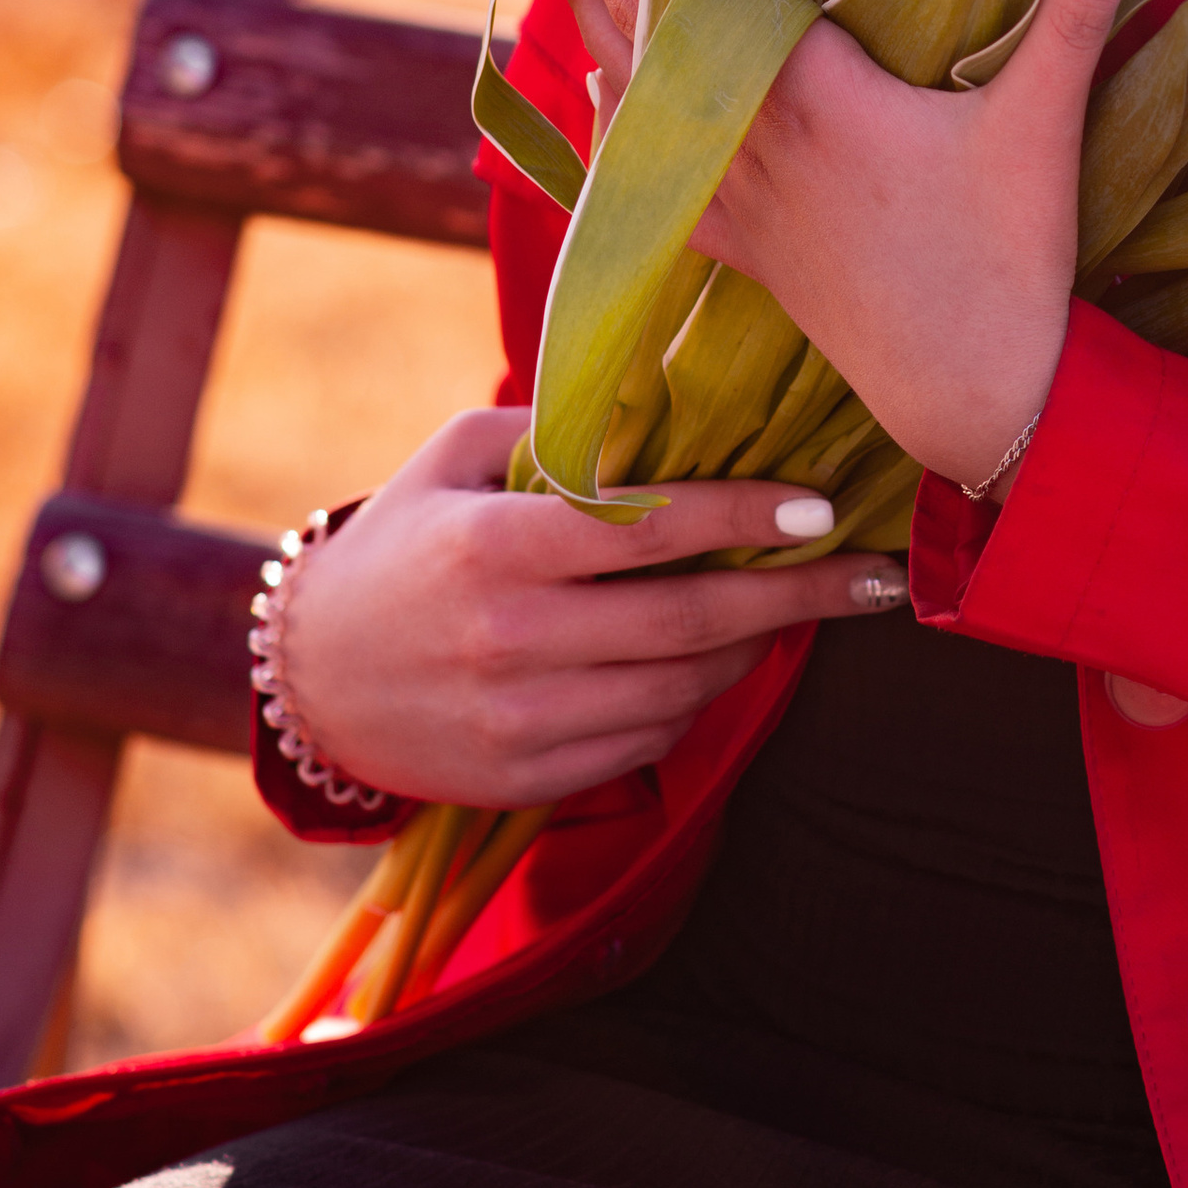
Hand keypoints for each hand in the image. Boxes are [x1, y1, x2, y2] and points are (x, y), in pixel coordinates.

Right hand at [283, 403, 908, 807]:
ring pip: (684, 687)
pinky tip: (722, 659)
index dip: (746, 514)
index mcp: (496, 545)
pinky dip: (699, 698)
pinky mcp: (531, 778)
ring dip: (756, 647)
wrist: (312, 680)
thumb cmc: (401, 542)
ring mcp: (522, 718)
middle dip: (799, 596)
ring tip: (801, 608)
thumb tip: (671, 409)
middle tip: (874, 575)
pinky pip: (650, 739)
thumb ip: (559, 428)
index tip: (820, 505)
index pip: (650, 529)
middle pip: (691, 619)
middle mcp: (512, 638)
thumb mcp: (457, 457)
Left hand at [537, 0, 1131, 493]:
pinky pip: (648, 165)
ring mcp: (732, 193)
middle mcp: (745, 132)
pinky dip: (616, 109)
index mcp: (804, 87)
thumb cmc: (1009, 260)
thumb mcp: (1043, 128)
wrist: (975, 398)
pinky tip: (595, 81)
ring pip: (629, 74)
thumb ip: (1075, 15)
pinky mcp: (740, 244)